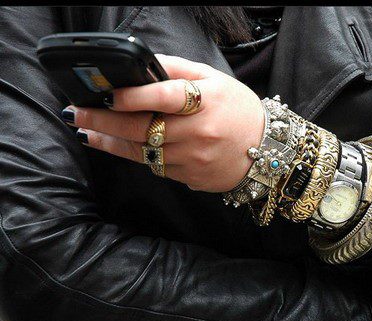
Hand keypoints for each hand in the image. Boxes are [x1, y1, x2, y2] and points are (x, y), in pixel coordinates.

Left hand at [63, 54, 264, 191]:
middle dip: (104, 122)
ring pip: (143, 152)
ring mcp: (194, 159)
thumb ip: (178, 70)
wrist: (265, 150)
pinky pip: (155, 167)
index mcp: (206, 101)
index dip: (132, 95)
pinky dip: (133, 156)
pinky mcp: (191, 178)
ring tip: (87, 133)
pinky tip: (116, 146)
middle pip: (143, 129)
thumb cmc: (238, 110)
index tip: (105, 94)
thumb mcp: (215, 80)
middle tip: (78, 114)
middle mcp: (198, 132)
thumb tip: (143, 64)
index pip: (164, 96)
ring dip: (111, 143)